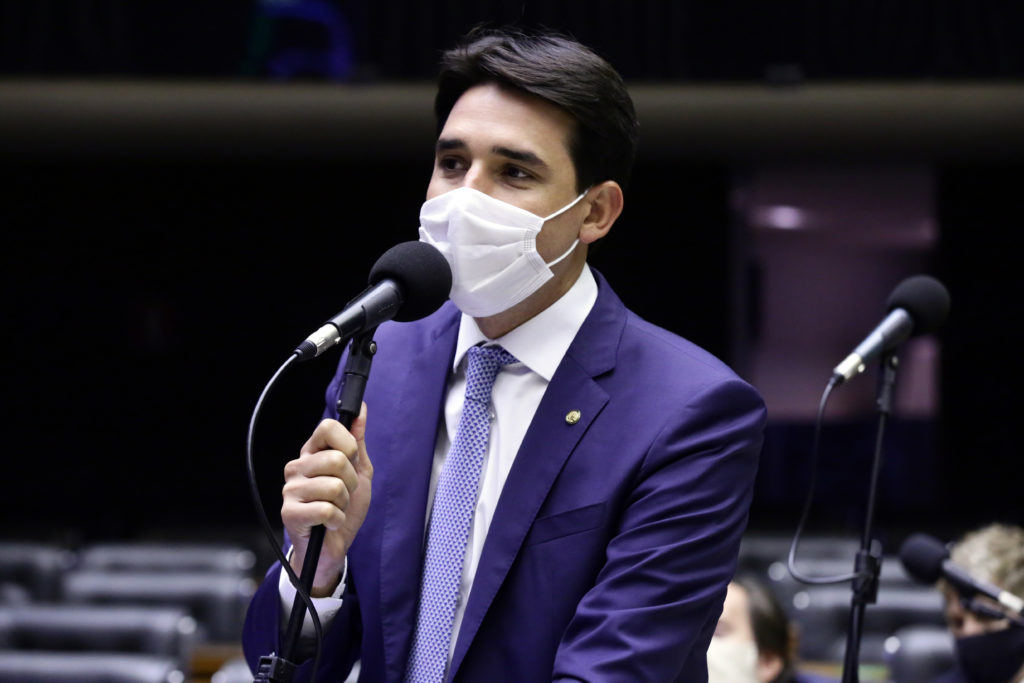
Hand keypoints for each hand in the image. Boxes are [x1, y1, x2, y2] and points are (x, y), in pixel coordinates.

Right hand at [281, 403, 372, 596]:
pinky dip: (336, 519)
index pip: (327, 427)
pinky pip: (326, 509)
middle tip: (343, 494)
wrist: (332, 547)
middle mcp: (297, 467)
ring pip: (333, 486)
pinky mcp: (289, 512)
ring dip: (343, 502)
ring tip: (335, 509)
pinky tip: (329, 523)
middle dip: (351, 481)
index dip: (347, 443)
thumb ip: (358, 441)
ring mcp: (291, 489)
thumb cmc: (344, 508)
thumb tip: (361, 408)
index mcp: (312, 453)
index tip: (351, 460)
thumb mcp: (359, 472)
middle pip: (336, 459)